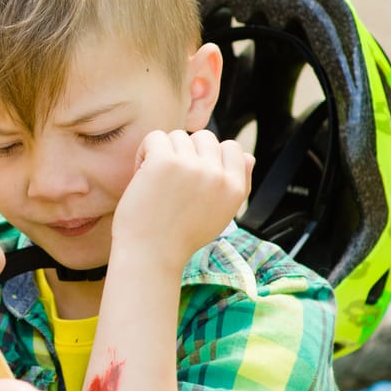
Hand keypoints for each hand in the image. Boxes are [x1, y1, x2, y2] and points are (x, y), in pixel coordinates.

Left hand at [112, 129, 252, 275]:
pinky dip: (144, 152)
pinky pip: (155, 137)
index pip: (233, 148)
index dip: (210, 155)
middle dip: (186, 152)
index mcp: (235, 189)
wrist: (149, 255)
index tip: (192, 175)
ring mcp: (192, 166)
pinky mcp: (165, 161)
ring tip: (155, 178)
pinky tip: (142, 173)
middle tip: (170, 178)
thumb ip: (238, 185)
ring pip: (179, 136)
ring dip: (164, 152)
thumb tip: (249, 156)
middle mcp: (218, 176)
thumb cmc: (179, 237)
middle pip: (205, 138)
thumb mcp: (220, 215)